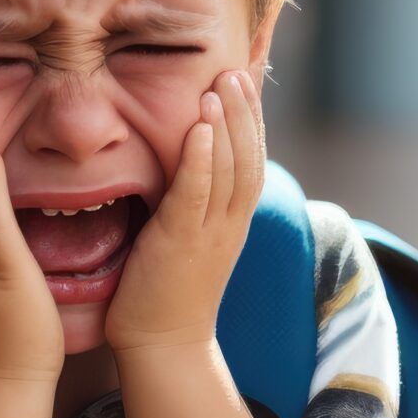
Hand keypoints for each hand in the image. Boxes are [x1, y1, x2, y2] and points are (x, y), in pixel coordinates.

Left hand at [106, 70, 265, 354]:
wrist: (164, 348)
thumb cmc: (166, 291)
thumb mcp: (190, 238)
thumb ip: (193, 201)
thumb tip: (184, 162)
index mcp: (234, 220)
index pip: (252, 159)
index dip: (253, 118)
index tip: (247, 79)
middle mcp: (230, 223)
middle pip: (249, 156)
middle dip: (245, 111)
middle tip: (238, 70)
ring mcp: (209, 234)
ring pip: (228, 170)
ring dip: (227, 123)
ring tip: (221, 83)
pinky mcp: (180, 244)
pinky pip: (196, 195)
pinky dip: (200, 159)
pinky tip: (200, 128)